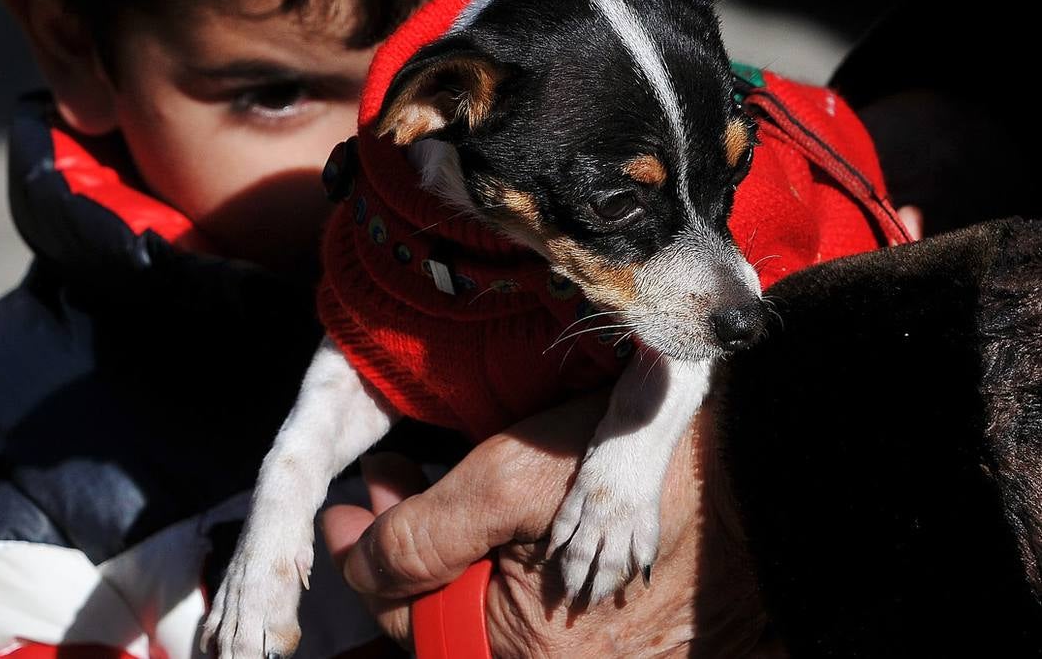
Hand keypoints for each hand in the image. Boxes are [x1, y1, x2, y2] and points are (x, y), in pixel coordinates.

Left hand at [320, 393, 773, 657]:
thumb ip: (420, 537)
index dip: (362, 563)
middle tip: (382, 485)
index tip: (342, 515)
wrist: (760, 463)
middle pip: (450, 620)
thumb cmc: (634, 466)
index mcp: (525, 651)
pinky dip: (498, 563)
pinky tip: (482, 515)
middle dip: (403, 553)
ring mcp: (597, 650)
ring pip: (491, 609)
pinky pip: (539, 606)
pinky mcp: (624, 629)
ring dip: (448, 553)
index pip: (408, 624)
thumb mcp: (508, 483)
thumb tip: (356, 569)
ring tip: (424, 485)